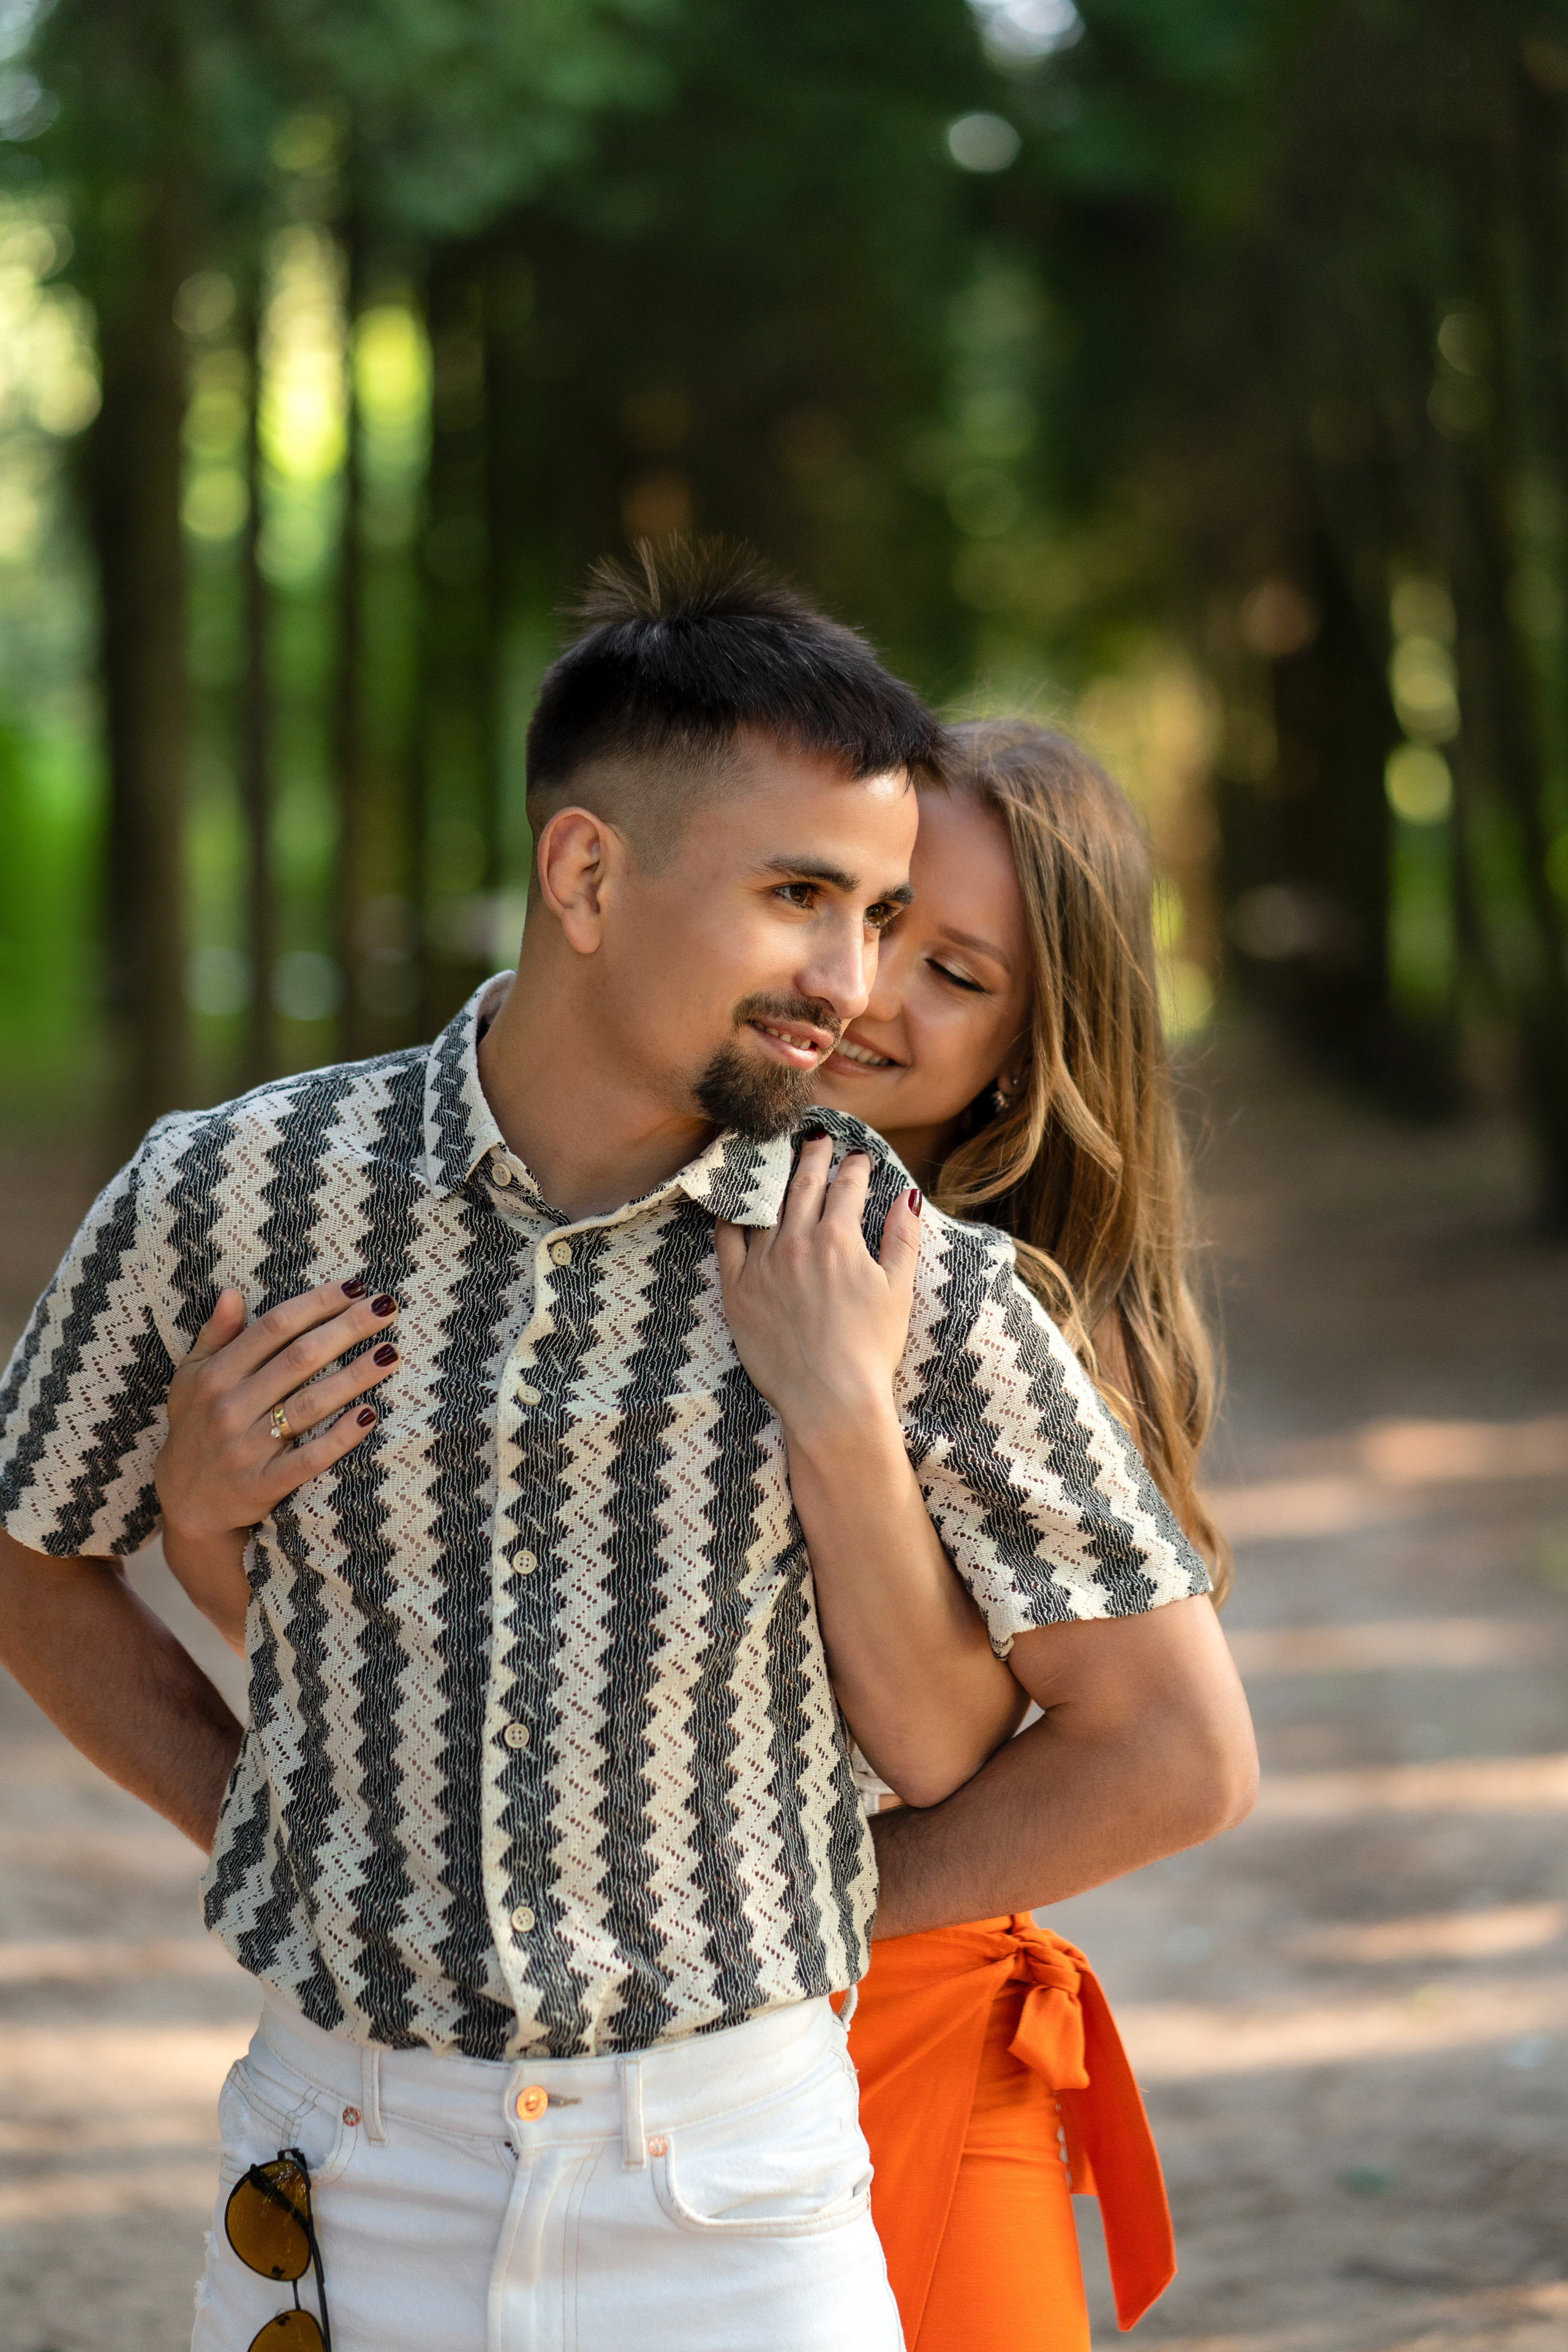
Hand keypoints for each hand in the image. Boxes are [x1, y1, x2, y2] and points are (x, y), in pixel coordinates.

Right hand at [156, 1278, 401, 1544]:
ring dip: (354, 1376)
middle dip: (347, 1328)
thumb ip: (215, 1336)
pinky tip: (369, 1414)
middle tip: (387, 1307)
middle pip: (300, 1358)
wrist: (185, 1503)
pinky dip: (340, 1437)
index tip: (355, 1287)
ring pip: (310, 1404)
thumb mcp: (191, 1378)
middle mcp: (230, 1407)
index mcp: (216, 1375)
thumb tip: (232, 1293)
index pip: (274, 1326)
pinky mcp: (263, 1485)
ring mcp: (247, 1448)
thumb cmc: (196, 1427)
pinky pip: (309, 1458)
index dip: (317, 1303)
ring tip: (390, 1354)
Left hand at [713, 1136, 921, 1447]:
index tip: (857, 1157)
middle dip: (812, 1157)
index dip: (854, 1167)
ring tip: (777, 1160)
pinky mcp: (736, 1290)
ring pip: (764, 1206)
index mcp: (837, 1239)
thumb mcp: (898, 1290)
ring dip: (773, 1178)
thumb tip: (908, 1196)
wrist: (829, 1399)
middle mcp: (794, 1243)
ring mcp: (761, 1265)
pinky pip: (726, 1239)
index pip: (845, 1187)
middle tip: (817, 1140)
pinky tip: (737, 1202)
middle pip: (801, 1185)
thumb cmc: (870, 1349)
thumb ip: (902, 1238)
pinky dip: (732, 1214)